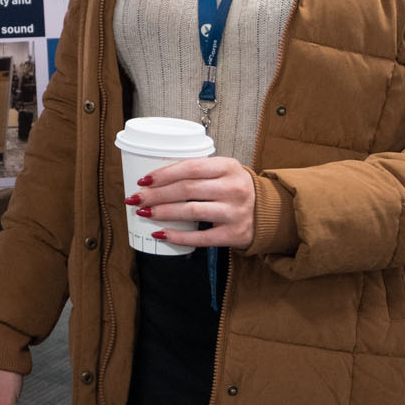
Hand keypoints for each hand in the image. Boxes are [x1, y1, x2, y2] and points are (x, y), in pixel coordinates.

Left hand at [126, 156, 256, 250]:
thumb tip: (156, 178)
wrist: (268, 212)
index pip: (190, 168)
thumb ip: (198, 170)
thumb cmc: (235, 188)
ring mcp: (235, 212)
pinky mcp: (234, 234)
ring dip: (163, 212)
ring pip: (191, 211)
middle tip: (136, 198)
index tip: (143, 180)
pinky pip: (201, 237)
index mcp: (229, 167)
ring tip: (144, 213)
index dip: (164, 174)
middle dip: (156, 194)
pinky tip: (161, 233)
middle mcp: (234, 188)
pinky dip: (178, 236)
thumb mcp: (224, 171)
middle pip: (187, 189)